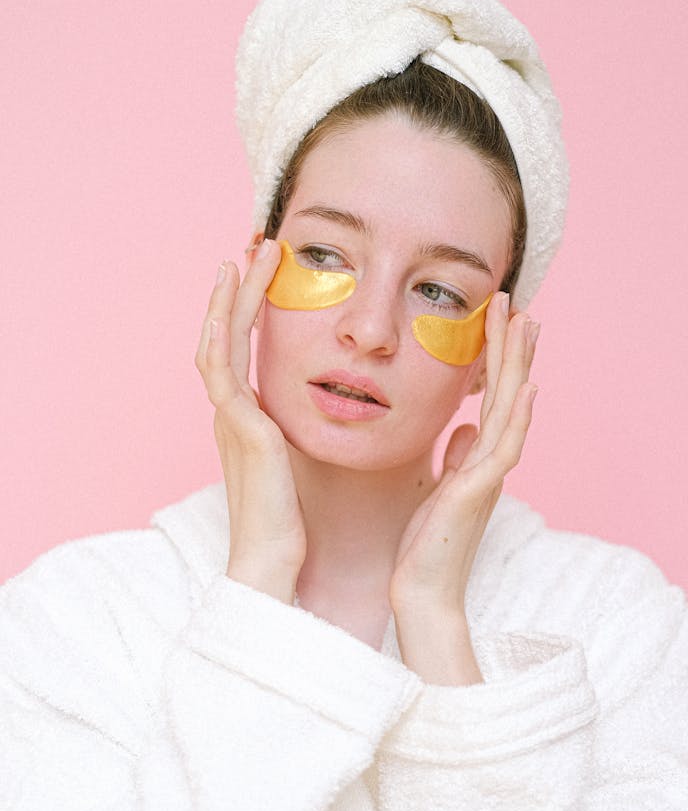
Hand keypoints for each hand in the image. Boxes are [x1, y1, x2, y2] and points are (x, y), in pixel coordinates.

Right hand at [194, 239, 305, 601]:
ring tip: (245, 258)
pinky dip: (219, 335)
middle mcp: (234, 412)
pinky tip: (226, 306)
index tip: (274, 275)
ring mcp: (231, 418)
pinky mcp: (239, 428)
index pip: (247, 350)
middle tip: (258, 249)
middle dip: (241, 291)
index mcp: (250, 419)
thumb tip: (345, 411)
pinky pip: (221, 372)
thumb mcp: (306, 462)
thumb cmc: (293, 521)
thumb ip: (313, 432)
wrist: (273, 560)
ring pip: (218, 342)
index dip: (255, 310)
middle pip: (228, 336)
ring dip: (230, 298)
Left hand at [390, 296, 538, 673]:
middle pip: (507, 392)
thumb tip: (462, 427)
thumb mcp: (437, 490)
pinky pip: (502, 447)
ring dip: (518, 366)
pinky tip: (525, 388)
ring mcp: (488, 476)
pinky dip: (515, 416)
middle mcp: (489, 462)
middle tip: (519, 302)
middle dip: (512, 347)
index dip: (496, 357)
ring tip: (526, 325)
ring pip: (510, 409)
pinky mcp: (477, 493)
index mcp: (478, 458)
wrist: (421, 591)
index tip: (499, 318)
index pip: (491, 397)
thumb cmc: (426, 545)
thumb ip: (454, 458)